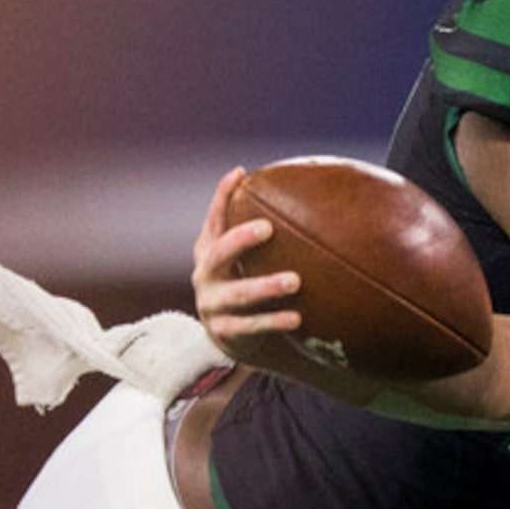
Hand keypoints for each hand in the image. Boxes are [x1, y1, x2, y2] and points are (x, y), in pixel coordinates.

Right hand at [191, 167, 302, 369]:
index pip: (214, 219)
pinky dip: (273, 321)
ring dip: (265, 286)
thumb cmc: (243, 280)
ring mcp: (212, 304)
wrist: (229, 333)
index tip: (240, 174)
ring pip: (238, 294)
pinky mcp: (224, 331)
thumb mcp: (243, 256)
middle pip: (219, 253)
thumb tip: (305, 186)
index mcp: (208, 250)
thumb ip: (259, 229)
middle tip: (268, 227)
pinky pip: (250, 326)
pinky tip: (296, 317)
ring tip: (294, 281)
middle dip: (241, 239)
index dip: (222, 196)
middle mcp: (205, 274)